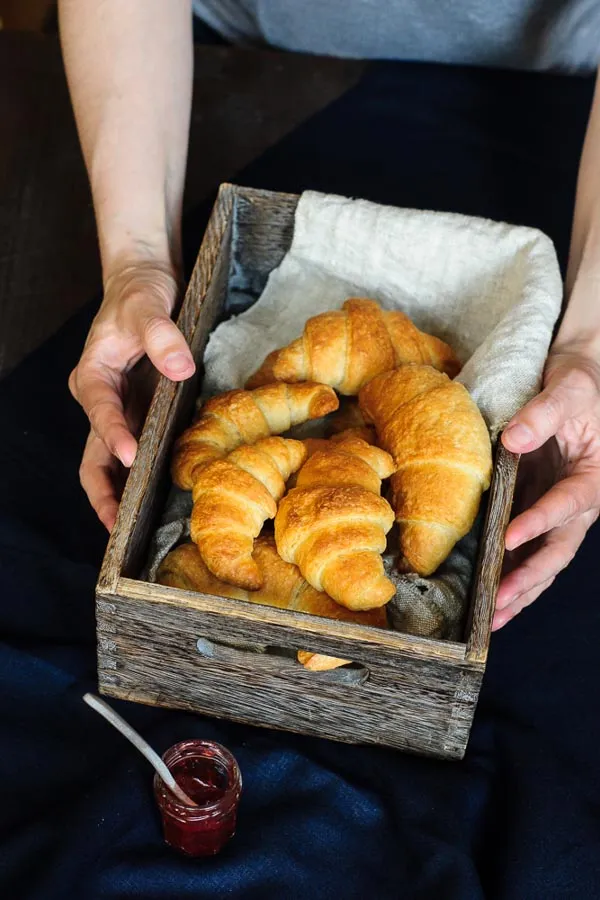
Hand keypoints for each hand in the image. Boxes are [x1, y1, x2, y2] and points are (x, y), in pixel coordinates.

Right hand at [69, 260, 194, 529]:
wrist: (143, 282)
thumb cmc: (141, 291)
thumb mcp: (149, 305)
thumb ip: (162, 336)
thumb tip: (180, 369)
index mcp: (93, 376)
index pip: (100, 412)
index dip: (114, 435)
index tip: (130, 456)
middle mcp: (101, 400)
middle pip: (93, 457)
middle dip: (103, 494)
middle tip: (120, 529)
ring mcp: (120, 410)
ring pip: (110, 463)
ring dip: (120, 496)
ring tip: (137, 533)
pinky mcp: (139, 413)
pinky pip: (137, 453)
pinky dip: (142, 479)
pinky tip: (159, 502)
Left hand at [494, 343, 599, 629]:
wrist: (578, 383)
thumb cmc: (579, 386)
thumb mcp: (567, 390)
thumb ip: (543, 414)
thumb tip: (515, 438)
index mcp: (593, 477)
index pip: (567, 505)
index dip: (540, 523)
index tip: (509, 538)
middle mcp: (580, 503)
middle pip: (558, 550)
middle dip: (528, 579)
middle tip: (497, 602)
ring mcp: (560, 512)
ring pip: (545, 561)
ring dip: (521, 591)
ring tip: (492, 619)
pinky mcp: (540, 512)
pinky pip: (530, 551)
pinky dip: (513, 576)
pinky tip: (491, 601)